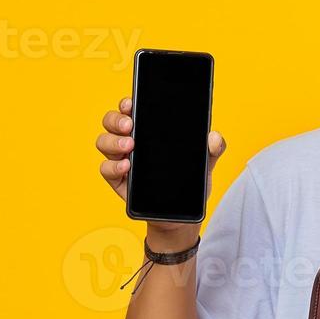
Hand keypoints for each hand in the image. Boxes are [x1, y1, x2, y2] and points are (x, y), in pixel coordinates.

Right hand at [94, 96, 227, 246]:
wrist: (181, 216)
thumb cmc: (188, 183)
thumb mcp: (204, 164)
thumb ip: (212, 149)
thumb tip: (214, 137)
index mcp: (149, 131)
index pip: (132, 109)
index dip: (127, 103)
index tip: (131, 102)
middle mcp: (131, 141)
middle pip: (112, 121)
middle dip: (116, 119)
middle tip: (130, 125)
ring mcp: (122, 160)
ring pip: (104, 142)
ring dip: (113, 141)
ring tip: (130, 145)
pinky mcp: (118, 181)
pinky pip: (105, 169)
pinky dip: (113, 166)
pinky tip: (126, 166)